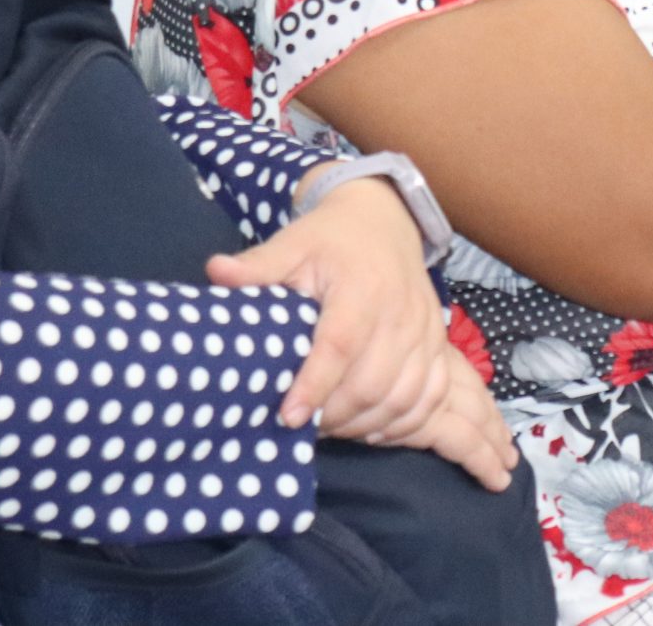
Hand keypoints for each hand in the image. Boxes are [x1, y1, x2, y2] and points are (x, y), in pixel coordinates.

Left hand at [208, 175, 518, 490]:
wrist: (385, 224)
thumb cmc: (330, 240)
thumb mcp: (291, 245)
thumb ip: (257, 266)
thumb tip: (216, 272)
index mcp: (361, 289)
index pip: (341, 343)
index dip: (316, 383)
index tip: (289, 416)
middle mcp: (399, 314)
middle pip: (374, 381)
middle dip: (336, 415)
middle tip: (302, 428)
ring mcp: (423, 333)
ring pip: (404, 396)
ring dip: (366, 423)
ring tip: (332, 430)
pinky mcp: (436, 346)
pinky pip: (431, 396)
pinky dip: (404, 421)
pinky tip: (372, 428)